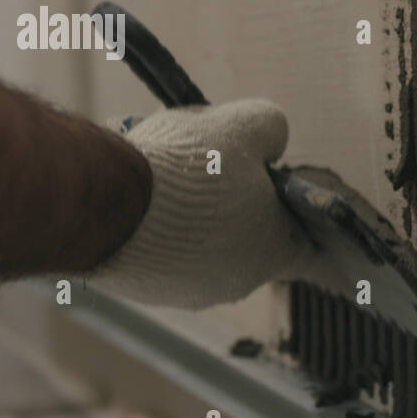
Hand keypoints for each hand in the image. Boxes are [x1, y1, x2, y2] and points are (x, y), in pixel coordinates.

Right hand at [88, 98, 316, 308]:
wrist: (111, 201)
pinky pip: (161, 254)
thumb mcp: (245, 125)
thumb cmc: (192, 168)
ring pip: (201, 247)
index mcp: (273, 252)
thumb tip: (271, 142)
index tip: (287, 199)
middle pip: (248, 240)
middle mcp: (236, 283)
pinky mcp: (143, 290)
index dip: (298, 217)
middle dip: (236, 206)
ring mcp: (186, 292)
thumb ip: (272, 129)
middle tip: (214, 169)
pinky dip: (156, 230)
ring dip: (193, 217)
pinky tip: (141, 198)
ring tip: (169, 177)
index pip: (305, 245)